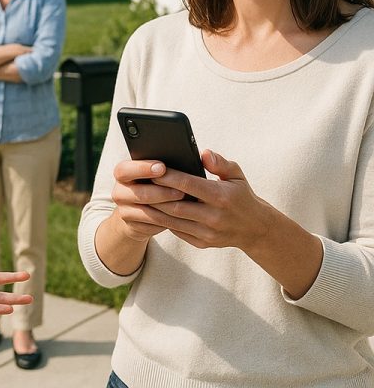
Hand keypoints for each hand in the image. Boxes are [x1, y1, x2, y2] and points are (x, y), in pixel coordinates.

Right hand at [109, 159, 185, 242]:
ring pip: (145, 210)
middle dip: (161, 192)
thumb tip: (198, 155)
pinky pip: (150, 224)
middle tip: (181, 191)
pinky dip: (165, 221)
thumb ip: (168, 162)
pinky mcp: (132, 225)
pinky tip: (179, 217)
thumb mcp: (155, 172)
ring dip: (166, 207)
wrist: (139, 212)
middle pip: (137, 192)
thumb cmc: (154, 184)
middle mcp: (119, 190)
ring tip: (184, 204)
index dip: (142, 168)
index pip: (125, 169)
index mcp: (122, 173)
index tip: (162, 167)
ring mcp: (124, 209)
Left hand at [149, 150, 269, 251]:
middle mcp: (214, 217)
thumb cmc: (241, 196)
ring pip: (173, 221)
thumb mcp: (236, 175)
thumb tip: (203, 153)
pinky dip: (163, 221)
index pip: (188, 184)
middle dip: (155, 194)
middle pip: (175, 205)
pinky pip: (177, 231)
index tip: (153, 168)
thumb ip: (220, 163)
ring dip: (154, 209)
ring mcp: (208, 233)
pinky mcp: (203, 243)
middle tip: (140, 183)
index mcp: (221, 197)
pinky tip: (152, 211)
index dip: (168, 176)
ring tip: (141, 197)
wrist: (256, 229)